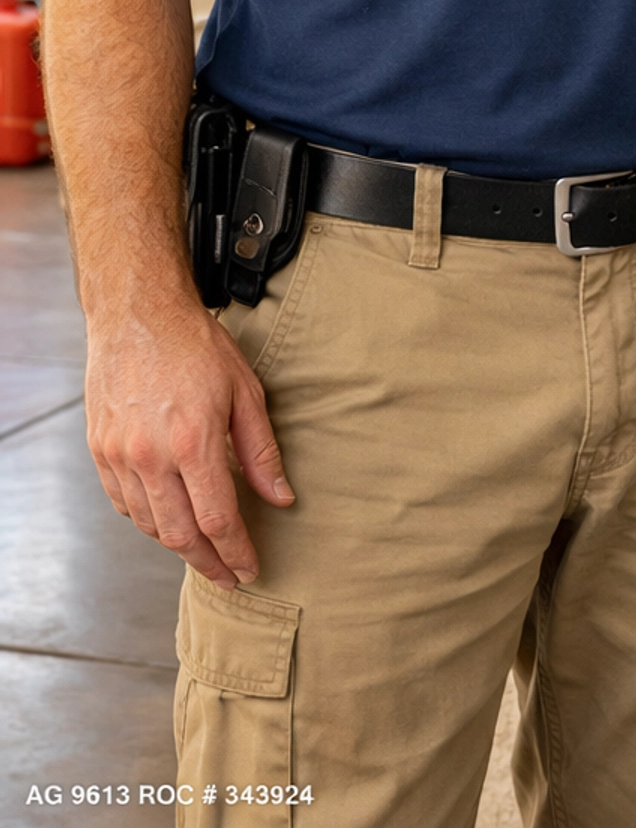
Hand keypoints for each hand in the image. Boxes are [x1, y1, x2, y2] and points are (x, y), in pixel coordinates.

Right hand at [85, 293, 293, 589]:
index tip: (250, 569)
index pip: (217, 520)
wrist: (137, 314)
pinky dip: (147, 520)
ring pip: (149, 525)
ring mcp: (120, 455)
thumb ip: (261, 451)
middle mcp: (152, 456)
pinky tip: (167, 519)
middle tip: (229, 576)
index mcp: (193, 442)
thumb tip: (281, 497)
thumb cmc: (196, 345)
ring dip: (178, 545)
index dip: (236, 552)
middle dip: (208, 563)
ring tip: (203, 551)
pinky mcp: (100, 450)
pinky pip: (123, 504)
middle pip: (180, 534)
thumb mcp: (245, 391)